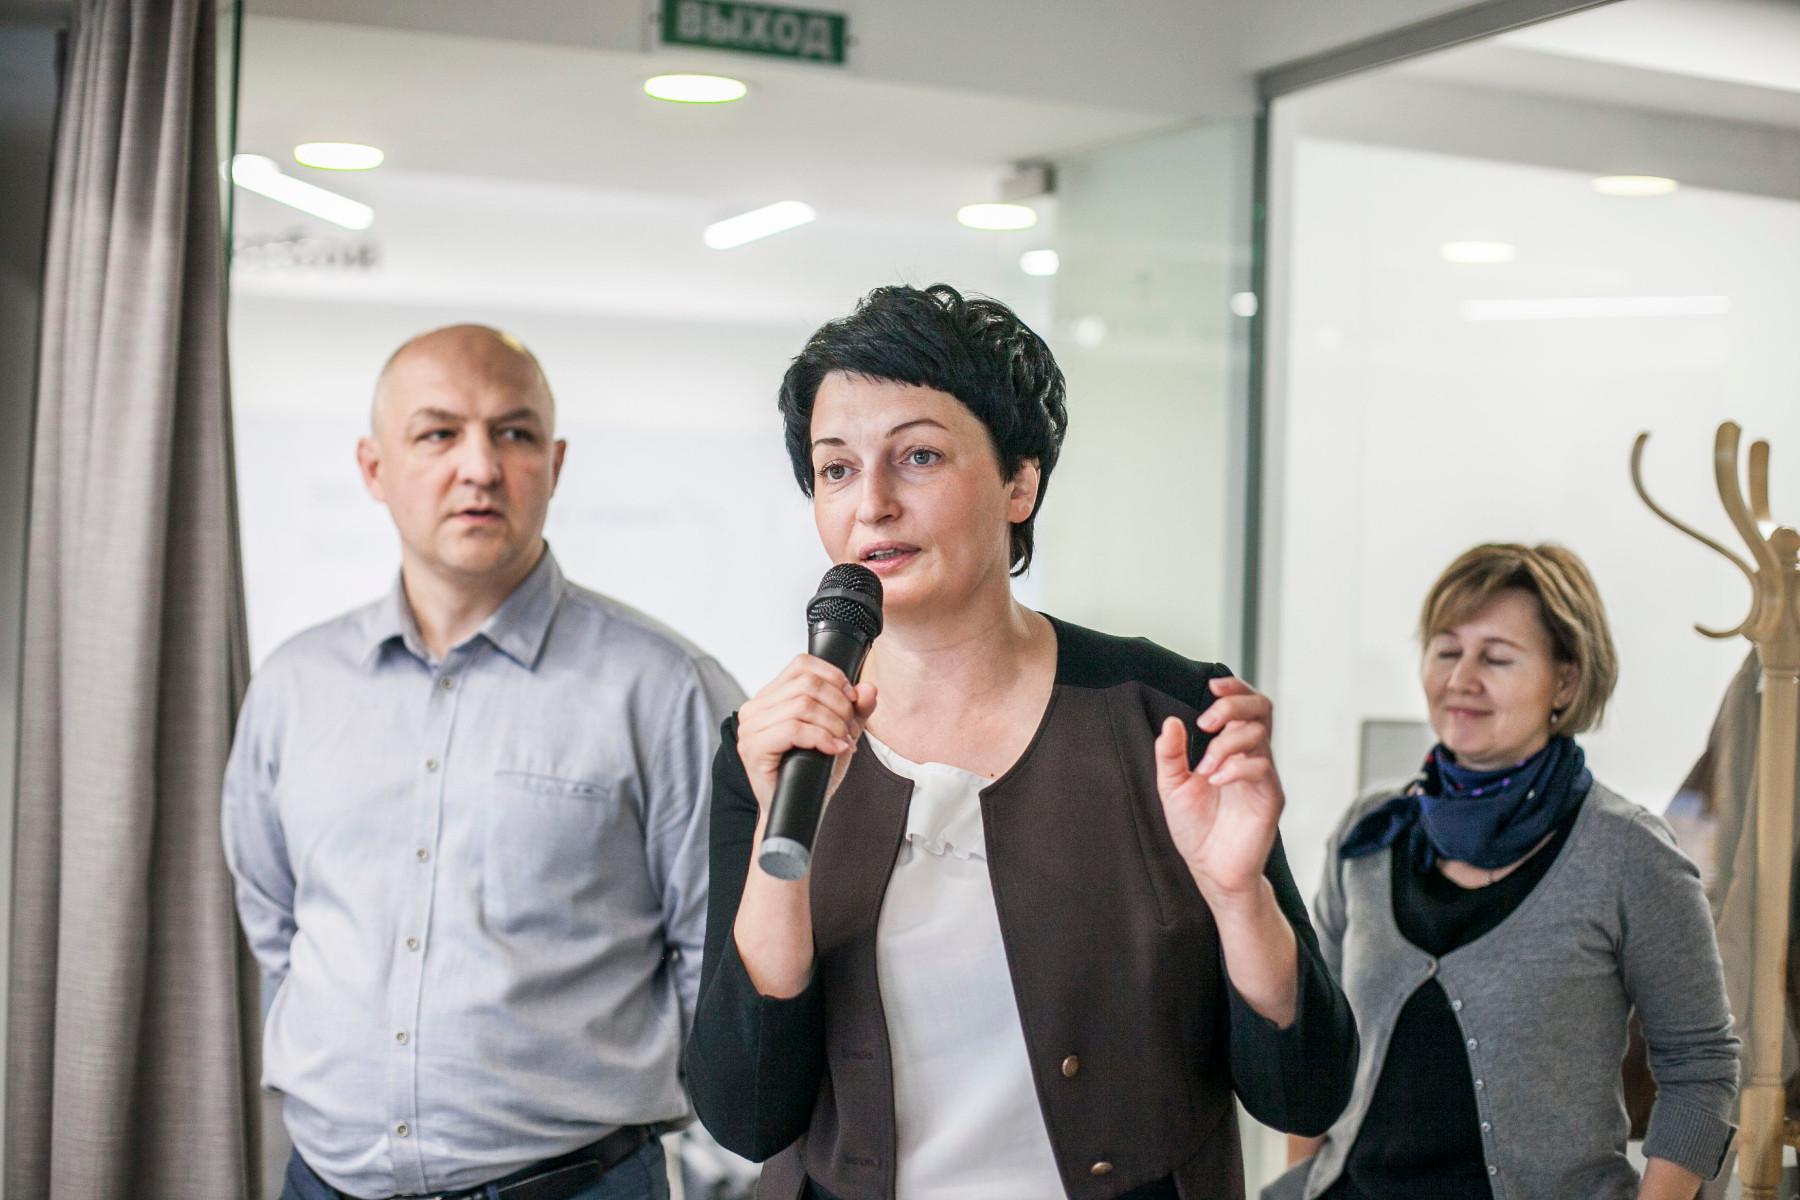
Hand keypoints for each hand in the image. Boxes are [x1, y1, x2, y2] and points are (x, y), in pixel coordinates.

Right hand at [735, 654, 878, 819]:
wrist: (799, 808)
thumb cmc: (812, 771)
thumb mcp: (840, 732)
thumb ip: (856, 709)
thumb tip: (868, 688)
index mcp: (771, 696)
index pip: (802, 664)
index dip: (833, 677)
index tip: (851, 700)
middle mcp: (755, 707)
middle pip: (807, 684)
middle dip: (839, 706)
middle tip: (850, 729)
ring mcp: (750, 728)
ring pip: (802, 705)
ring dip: (833, 724)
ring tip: (844, 741)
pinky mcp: (753, 748)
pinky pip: (793, 730)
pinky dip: (822, 737)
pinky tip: (834, 749)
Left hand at [1154, 676, 1284, 907]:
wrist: (1211, 869)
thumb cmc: (1195, 828)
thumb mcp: (1172, 786)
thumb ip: (1170, 754)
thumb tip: (1172, 722)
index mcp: (1231, 748)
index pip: (1244, 705)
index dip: (1234, 689)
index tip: (1212, 687)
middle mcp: (1252, 756)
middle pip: (1261, 709)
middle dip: (1233, 706)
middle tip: (1206, 721)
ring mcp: (1264, 776)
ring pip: (1259, 736)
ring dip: (1226, 743)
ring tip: (1204, 768)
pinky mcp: (1270, 798)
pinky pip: (1262, 768)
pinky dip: (1236, 767)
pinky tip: (1215, 780)